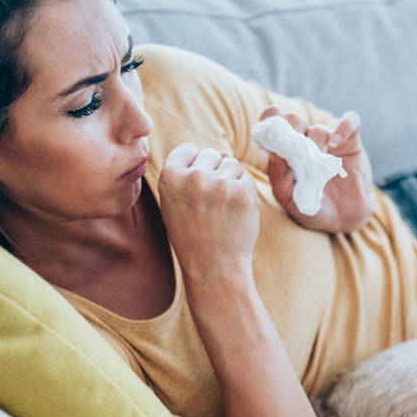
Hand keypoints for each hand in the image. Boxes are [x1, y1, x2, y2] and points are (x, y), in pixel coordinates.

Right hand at [157, 143, 259, 285]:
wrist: (213, 267)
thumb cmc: (193, 236)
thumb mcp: (174, 203)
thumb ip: (188, 173)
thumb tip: (223, 152)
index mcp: (169, 176)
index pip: (187, 149)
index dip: (193, 167)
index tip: (195, 190)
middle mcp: (193, 176)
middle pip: (211, 153)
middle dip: (214, 173)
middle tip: (210, 205)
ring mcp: (219, 183)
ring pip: (231, 163)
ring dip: (231, 181)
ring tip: (222, 209)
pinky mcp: (243, 192)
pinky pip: (247, 178)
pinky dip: (245, 192)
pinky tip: (235, 212)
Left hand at [259, 106, 374, 233]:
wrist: (343, 221)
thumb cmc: (312, 209)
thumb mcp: (289, 199)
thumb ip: (278, 177)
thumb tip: (273, 153)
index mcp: (286, 151)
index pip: (273, 123)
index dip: (269, 120)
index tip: (269, 133)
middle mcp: (305, 141)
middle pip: (294, 120)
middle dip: (291, 127)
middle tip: (293, 142)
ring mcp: (328, 141)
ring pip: (318, 128)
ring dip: (315, 140)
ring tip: (318, 158)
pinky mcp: (351, 142)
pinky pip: (350, 122)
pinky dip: (343, 128)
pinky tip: (335, 143)